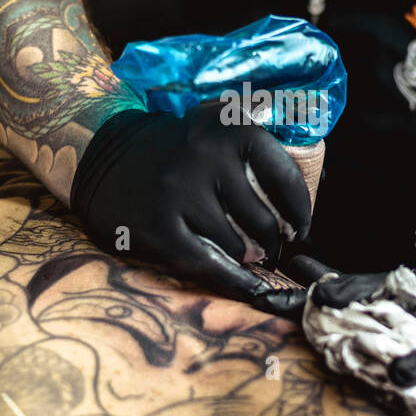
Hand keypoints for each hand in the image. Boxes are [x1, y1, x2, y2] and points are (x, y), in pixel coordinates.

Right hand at [69, 101, 312, 315]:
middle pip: (263, 220)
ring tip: (242, 252)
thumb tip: (310, 196)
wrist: (105, 156)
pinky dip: (235, 282)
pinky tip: (251, 289)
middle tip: (271, 247)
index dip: (300, 213)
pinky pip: (208, 265)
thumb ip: (261, 148)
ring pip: (237, 245)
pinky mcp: (158, 227)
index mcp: (231, 128)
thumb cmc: (178, 150)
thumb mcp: (219, 126)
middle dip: (273, 242)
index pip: (286, 179)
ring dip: (246, 256)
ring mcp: (179, 192)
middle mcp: (206, 156)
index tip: (300, 229)